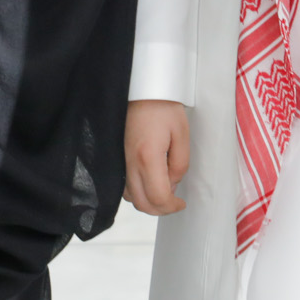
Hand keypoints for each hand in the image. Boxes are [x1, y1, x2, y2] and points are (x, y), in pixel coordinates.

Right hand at [124, 99, 189, 215]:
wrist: (140, 90)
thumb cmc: (163, 107)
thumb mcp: (181, 134)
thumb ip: (180, 163)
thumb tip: (173, 184)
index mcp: (147, 158)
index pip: (158, 198)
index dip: (172, 207)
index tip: (181, 203)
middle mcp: (130, 164)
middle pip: (142, 204)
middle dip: (161, 209)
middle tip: (175, 202)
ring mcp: (121, 162)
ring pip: (131, 198)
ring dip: (148, 201)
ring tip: (165, 190)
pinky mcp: (118, 158)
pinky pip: (125, 186)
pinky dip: (138, 192)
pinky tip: (151, 181)